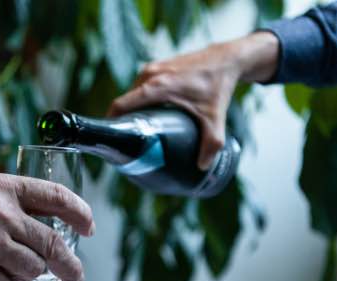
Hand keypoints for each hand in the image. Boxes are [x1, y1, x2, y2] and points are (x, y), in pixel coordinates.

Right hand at [0, 172, 95, 280]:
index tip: (89, 226)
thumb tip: (42, 228)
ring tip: (3, 268)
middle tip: (77, 277)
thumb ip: (8, 203)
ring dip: (25, 276)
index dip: (80, 212)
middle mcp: (1, 215)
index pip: (56, 197)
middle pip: (54, 245)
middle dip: (71, 267)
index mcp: (3, 188)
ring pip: (32, 272)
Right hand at [108, 32, 278, 169]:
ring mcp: (151, 69)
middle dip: (122, 121)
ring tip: (135, 131)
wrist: (226, 59)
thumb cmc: (217, 86)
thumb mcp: (214, 117)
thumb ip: (210, 144)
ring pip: (131, 94)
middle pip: (124, 102)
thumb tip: (202, 166)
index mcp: (157, 87)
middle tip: (126, 142)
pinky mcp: (156, 67)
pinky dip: (138, 101)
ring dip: (130, 111)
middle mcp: (150, 75)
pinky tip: (145, 115)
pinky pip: (139, 87)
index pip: (121, 105)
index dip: (111, 122)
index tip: (111, 140)